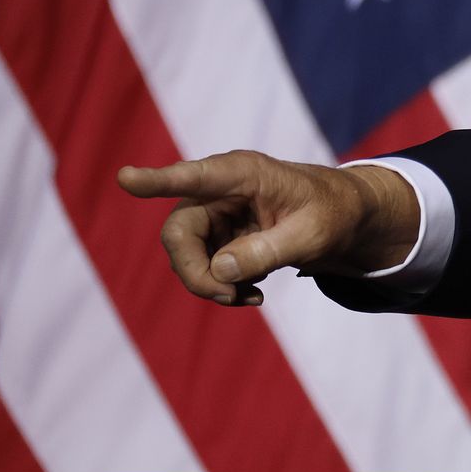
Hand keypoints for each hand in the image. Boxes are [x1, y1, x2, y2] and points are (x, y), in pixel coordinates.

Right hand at [117, 151, 419, 306]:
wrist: (343, 217)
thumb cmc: (332, 213)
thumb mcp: (313, 235)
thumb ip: (268, 251)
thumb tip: (219, 270)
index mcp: (244, 173)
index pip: (195, 177)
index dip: (159, 180)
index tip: (126, 178)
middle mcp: (219, 190)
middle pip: (179, 233)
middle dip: (196, 273)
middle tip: (230, 298)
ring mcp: (214, 214)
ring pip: (185, 256)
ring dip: (211, 285)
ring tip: (251, 298)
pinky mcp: (217, 236)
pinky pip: (202, 267)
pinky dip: (221, 287)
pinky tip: (251, 295)